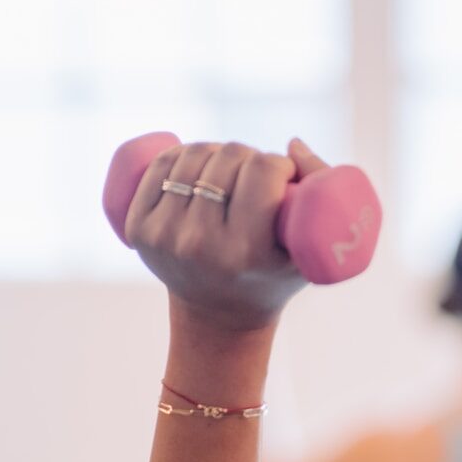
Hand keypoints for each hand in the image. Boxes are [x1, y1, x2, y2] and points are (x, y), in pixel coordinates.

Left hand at [125, 139, 327, 333]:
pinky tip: (199, 165)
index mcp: (244, 251)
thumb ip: (322, 191)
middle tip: (257, 179)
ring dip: (217, 152)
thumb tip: (292, 144)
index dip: (280, 165)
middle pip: (230, 156)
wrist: (218, 316)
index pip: (263, 170)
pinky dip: (181, 154)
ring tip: (230, 172)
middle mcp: (198, 244)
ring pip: (194, 153)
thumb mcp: (310, 250)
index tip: (284, 179)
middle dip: (250, 157)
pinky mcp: (138, 229)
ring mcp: (164, 236)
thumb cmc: (274, 277)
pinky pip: (159, 165)